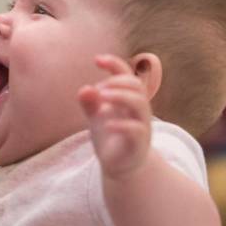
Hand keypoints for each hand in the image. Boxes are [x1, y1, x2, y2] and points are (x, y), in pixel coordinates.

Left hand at [78, 54, 151, 177]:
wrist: (121, 165)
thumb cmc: (110, 135)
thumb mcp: (95, 117)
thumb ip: (90, 102)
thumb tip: (85, 88)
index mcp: (128, 98)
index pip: (127, 74)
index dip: (114, 64)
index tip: (96, 60)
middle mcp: (137, 109)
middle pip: (136, 85)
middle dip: (117, 82)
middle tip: (99, 89)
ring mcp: (141, 125)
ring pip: (140, 103)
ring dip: (120, 96)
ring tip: (102, 97)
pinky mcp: (139, 143)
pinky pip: (136, 129)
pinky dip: (121, 125)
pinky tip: (106, 124)